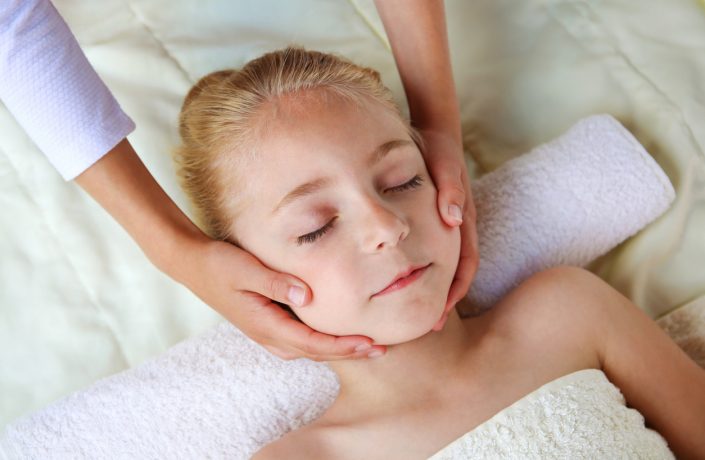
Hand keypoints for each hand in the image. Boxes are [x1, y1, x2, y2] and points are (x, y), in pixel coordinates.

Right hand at [179, 236, 386, 360]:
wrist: (193, 266)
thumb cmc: (219, 264)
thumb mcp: (246, 268)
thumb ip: (276, 283)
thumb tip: (308, 296)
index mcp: (266, 324)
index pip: (313, 342)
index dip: (343, 345)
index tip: (370, 343)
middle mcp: (267, 335)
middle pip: (315, 352)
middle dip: (349, 353)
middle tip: (382, 350)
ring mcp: (266, 333)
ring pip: (308, 350)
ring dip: (337, 351)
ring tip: (366, 347)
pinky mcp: (266, 325)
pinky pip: (300, 342)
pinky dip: (322, 344)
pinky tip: (335, 337)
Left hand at [417, 129, 479, 331]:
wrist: (434, 130)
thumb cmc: (438, 148)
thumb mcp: (445, 163)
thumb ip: (450, 189)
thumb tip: (452, 220)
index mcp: (463, 219)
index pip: (466, 264)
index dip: (455, 291)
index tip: (438, 315)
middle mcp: (458, 227)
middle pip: (457, 273)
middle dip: (445, 300)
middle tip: (428, 327)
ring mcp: (448, 225)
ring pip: (444, 266)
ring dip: (434, 289)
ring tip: (416, 313)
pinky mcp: (435, 221)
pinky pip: (433, 253)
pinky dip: (424, 271)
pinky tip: (404, 282)